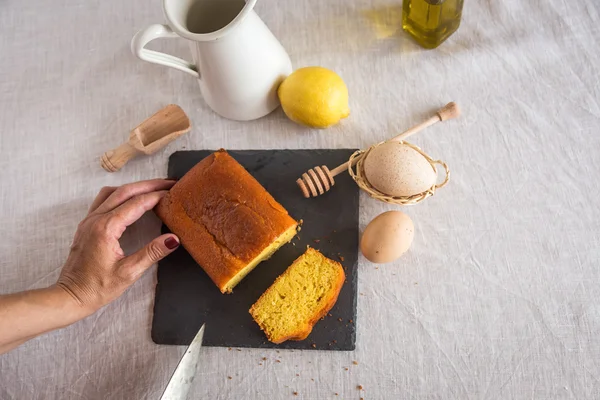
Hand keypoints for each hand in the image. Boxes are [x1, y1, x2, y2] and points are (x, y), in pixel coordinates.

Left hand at [57, 179, 178, 313]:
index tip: (173, 192)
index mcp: (106, 228)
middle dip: (149, 185)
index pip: (137, 203)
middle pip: (125, 191)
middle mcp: (95, 219)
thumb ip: (152, 253)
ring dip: (133, 187)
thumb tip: (173, 239)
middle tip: (169, 183)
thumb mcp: (129, 273)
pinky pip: (103, 200)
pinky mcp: (86, 225)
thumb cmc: (96, 288)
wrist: (70, 296)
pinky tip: (130, 200)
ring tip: (152, 188)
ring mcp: (88, 221)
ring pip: (112, 192)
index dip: (157, 196)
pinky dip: (120, 194)